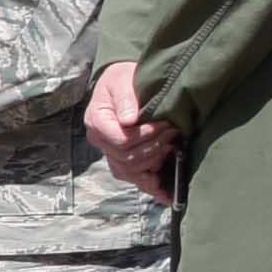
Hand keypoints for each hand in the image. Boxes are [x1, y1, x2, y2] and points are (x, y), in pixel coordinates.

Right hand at [82, 61, 177, 199]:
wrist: (123, 85)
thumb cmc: (122, 80)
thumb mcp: (121, 80)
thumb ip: (125, 98)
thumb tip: (130, 119)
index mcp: (97, 122)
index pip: (120, 140)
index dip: (144, 135)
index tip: (163, 123)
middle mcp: (101, 142)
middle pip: (126, 157)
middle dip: (153, 146)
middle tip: (173, 130)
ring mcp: (111, 154)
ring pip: (130, 170)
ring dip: (154, 160)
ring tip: (172, 144)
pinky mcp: (123, 161)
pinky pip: (134, 179)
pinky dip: (151, 185)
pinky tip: (167, 191)